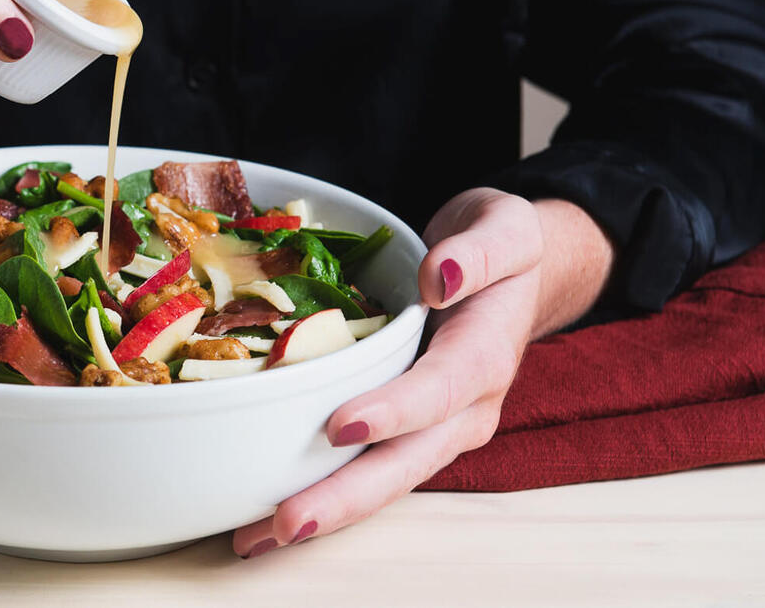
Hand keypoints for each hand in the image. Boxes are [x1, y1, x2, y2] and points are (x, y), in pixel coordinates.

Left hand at [231, 189, 613, 557]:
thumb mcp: (504, 227)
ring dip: (325, 511)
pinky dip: (320, 493)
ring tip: (258, 537)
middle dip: (347, 496)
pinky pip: (366, 468)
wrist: (506, 270)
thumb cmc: (497, 247)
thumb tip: (440, 277)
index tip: (343, 426)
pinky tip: (262, 517)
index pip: (441, 390)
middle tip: (287, 522)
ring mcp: (435, 429)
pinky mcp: (405, 432)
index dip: (396, 411)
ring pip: (384, 480)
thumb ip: (478, 251)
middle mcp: (464, 408)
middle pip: (407, 461)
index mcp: (484, 356)